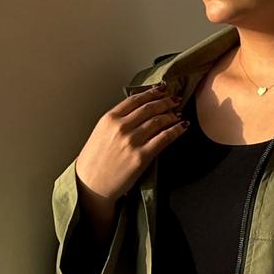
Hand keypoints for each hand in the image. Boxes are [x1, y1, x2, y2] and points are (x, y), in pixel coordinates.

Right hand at [74, 83, 186, 202]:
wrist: (91, 184)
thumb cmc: (95, 161)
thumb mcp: (101, 133)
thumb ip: (117, 121)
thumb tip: (138, 112)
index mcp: (109, 119)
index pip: (135, 99)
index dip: (151, 93)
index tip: (161, 89)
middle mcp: (120, 127)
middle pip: (149, 108)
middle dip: (165, 102)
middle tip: (175, 99)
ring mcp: (132, 142)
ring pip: (158, 121)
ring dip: (171, 115)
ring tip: (178, 113)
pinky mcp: (142, 156)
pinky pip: (163, 139)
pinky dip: (175, 130)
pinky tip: (182, 126)